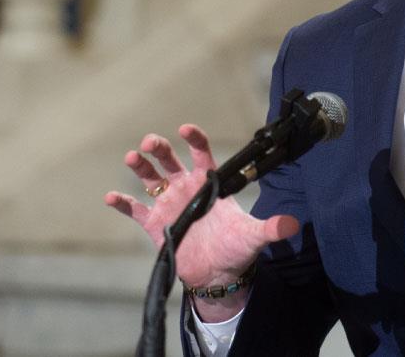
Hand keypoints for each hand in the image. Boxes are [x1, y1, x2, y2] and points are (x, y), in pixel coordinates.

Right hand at [104, 124, 298, 317]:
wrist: (218, 276)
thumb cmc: (236, 250)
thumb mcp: (253, 236)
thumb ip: (270, 228)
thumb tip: (293, 224)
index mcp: (208, 184)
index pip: (201, 155)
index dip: (194, 139)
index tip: (185, 129)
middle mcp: (186, 189)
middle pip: (169, 161)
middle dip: (159, 148)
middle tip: (150, 142)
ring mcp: (168, 204)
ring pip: (150, 179)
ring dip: (140, 167)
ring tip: (132, 158)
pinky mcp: (155, 224)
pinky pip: (135, 210)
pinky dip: (123, 203)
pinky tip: (111, 197)